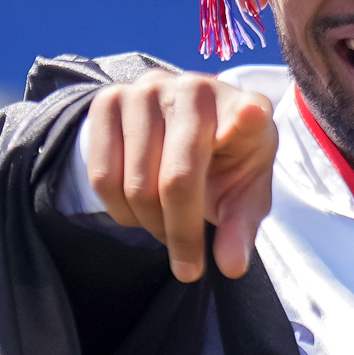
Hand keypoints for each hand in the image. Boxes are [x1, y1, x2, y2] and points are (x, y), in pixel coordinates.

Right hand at [79, 70, 277, 282]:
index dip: (246, 116)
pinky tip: (138, 210)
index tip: (251, 115)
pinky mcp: (109, 100)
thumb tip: (230, 266)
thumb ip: (240, 227)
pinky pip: (102, 176)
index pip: (246, 114)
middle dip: (179, 235)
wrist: (184, 126)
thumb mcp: (244, 194)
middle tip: (187, 265)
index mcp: (245, 106)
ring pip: (135, 184)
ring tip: (165, 228)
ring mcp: (147, 89)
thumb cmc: (225, 163)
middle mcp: (195, 88)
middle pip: (177, 180)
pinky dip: (119, 209)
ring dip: (149, 225)